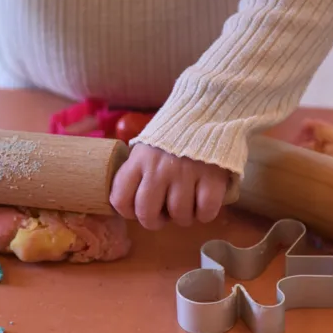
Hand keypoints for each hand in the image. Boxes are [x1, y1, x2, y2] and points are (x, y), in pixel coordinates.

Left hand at [110, 143, 230, 229]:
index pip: (120, 199)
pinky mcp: (212, 177)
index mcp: (139, 160)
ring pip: (179, 215)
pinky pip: (205, 211)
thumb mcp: (146, 147)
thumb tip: (132, 202)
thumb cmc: (174, 135)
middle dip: (154, 222)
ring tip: (188, 204)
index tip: (138, 209)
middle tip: (164, 215)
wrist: (207, 110)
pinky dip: (205, 213)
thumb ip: (137, 170)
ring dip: (184, 217)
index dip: (128, 212)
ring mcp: (186, 173)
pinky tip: (204, 202)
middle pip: (147, 213)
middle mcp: (158, 169)